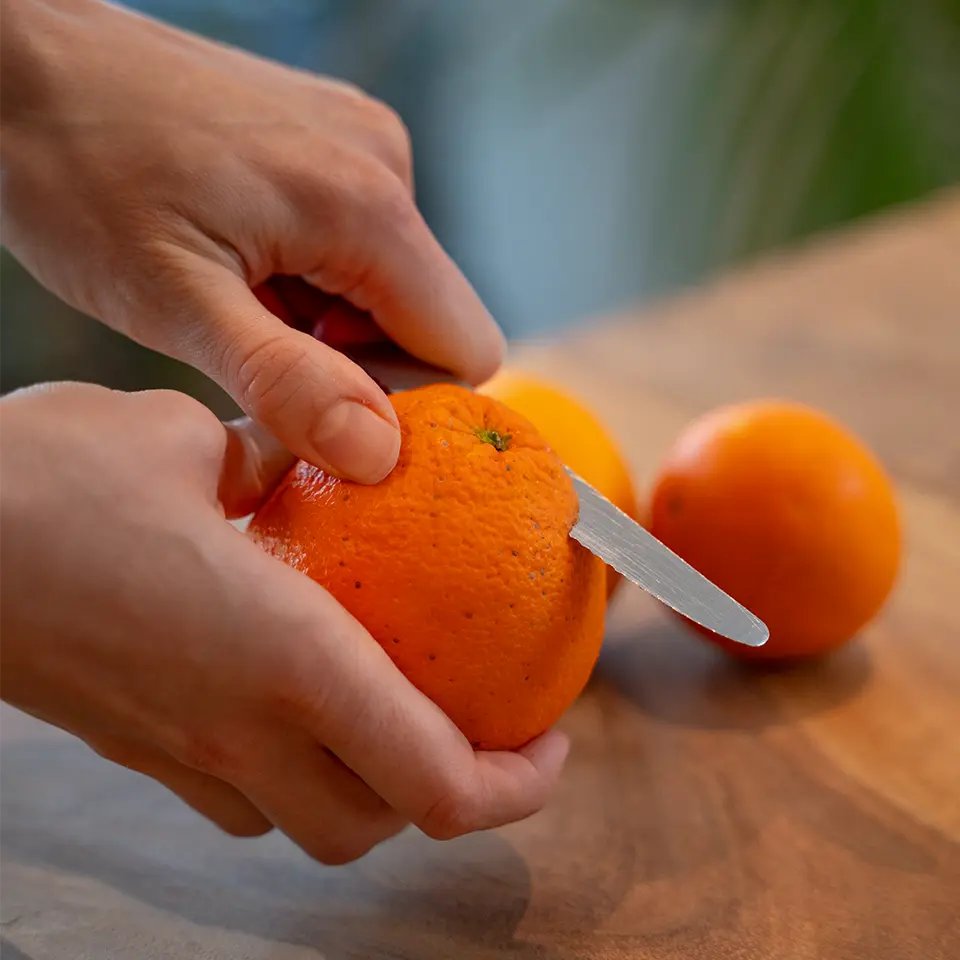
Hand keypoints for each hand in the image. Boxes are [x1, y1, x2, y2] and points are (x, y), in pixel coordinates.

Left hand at [0, 0, 503, 482]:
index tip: (316, 407)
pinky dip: (319, 282)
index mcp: (366, 207)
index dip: (405, 404)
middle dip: (360, 365)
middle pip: (433, 321)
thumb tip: (379, 453)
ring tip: (239, 303)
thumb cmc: (77, 171)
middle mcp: (386, 165)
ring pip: (397, 288)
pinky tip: (247, 266)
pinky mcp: (336, 141)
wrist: (20, 59)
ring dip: (331, 326)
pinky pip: (365, 245)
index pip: (466, 350)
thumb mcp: (174, 301)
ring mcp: (363, 145)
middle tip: (258, 355)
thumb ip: (286, 382)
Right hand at [0, 383, 567, 861]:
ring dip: (378, 788)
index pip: (436, 780)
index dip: (517, 786)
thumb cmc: (46, 485)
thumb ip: (281, 456)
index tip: (550, 742)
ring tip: (407, 716)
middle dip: (454, 795)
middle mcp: (243, 731)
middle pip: (380, 824)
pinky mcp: (142, 751)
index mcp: (286, 658)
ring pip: (310, 824)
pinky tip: (301, 701)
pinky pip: (244, 798)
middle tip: (489, 726)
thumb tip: (326, 451)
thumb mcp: (191, 440)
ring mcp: (185, 756)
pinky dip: (300, 772)